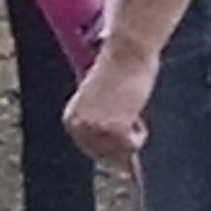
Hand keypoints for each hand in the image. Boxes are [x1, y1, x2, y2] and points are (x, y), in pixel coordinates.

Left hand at [62, 41, 153, 172]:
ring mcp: (96, 130)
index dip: (109, 143)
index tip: (120, 135)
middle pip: (105, 155)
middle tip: (129, 116)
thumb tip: (115, 156)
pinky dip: (140, 133)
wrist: (126, 53)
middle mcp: (78, 127)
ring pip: (121, 152)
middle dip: (121, 141)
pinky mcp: (115, 129)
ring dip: (132, 135)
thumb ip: (100, 122)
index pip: (89, 149)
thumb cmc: (119, 71)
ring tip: (129, 107)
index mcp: (71, 119)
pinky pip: (133, 146)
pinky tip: (134, 110)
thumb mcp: (100, 101)